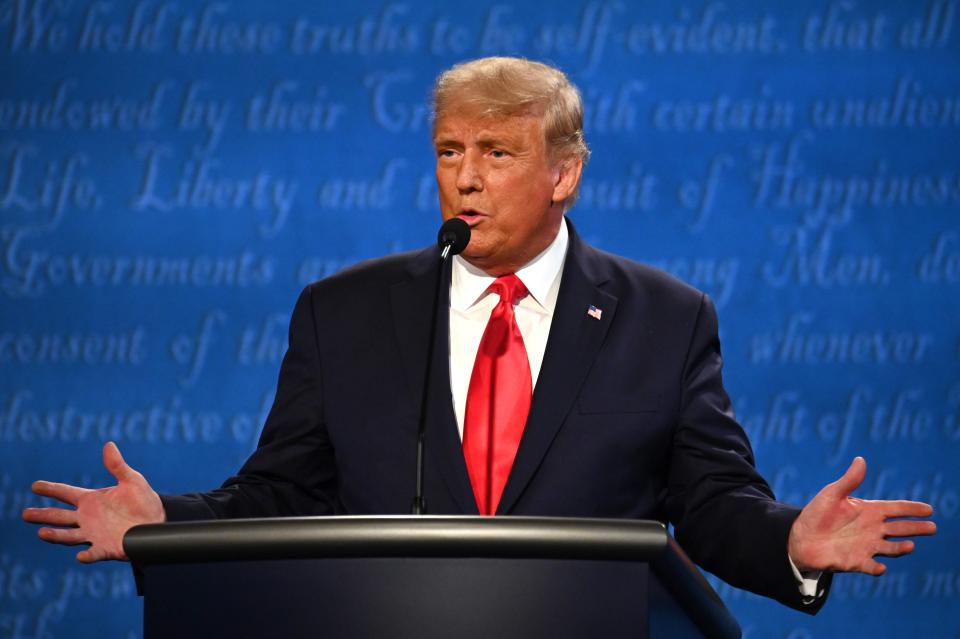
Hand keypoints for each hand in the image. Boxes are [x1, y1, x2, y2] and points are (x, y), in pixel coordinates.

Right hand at [22, 442, 165, 562]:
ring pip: (69, 535)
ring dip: (56, 535)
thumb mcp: (132, 480)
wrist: (158, 521)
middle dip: (43, 515)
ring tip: (42, 532)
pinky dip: (87, 555)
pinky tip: (80, 555)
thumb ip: (117, 465)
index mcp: (91, 500)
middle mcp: (87, 518)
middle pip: (59, 517)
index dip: (51, 489)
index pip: (66, 493)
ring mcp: (94, 534)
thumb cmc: (143, 501)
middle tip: (26, 514)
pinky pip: (94, 553)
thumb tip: (108, 445)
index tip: (35, 486)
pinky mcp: (106, 548)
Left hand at [788, 456, 935, 574]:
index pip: (896, 509)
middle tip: (932, 527)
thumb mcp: (832, 494)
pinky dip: (876, 567)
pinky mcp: (856, 562)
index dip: (912, 509)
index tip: (929, 509)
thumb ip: (849, 480)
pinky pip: (869, 566)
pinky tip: (881, 566)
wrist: (800, 537)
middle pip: (900, 529)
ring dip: (900, 548)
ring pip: (890, 548)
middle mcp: (872, 529)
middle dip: (916, 528)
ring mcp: (866, 546)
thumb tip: (861, 459)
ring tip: (910, 545)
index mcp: (869, 511)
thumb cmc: (817, 514)